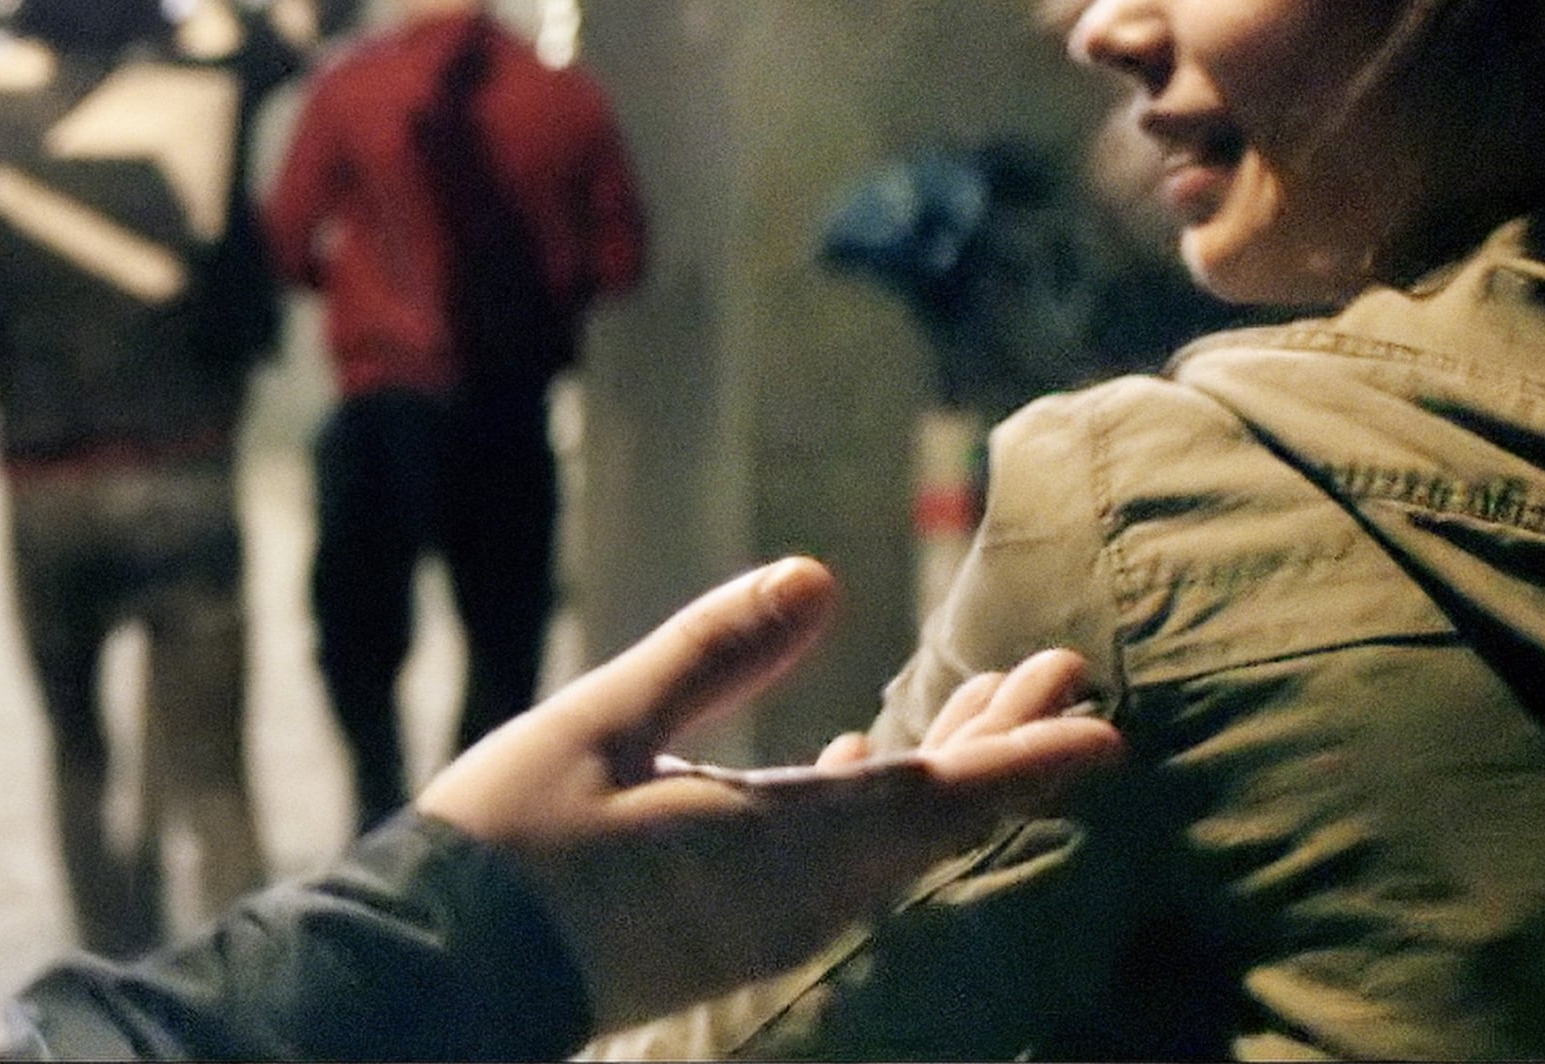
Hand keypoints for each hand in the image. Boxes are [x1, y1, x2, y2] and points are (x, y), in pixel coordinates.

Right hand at [414, 557, 1120, 1030]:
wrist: (441, 969)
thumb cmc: (515, 840)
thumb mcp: (607, 720)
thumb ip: (717, 649)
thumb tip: (819, 574)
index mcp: (777, 846)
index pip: (937, 798)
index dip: (1026, 761)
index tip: (1103, 728)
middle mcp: (796, 899)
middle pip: (929, 820)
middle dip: (1000, 746)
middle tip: (1061, 675)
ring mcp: (765, 927)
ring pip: (887, 844)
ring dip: (941, 771)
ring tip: (987, 706)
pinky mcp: (729, 936)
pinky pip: (837, 867)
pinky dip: (872, 808)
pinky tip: (858, 762)